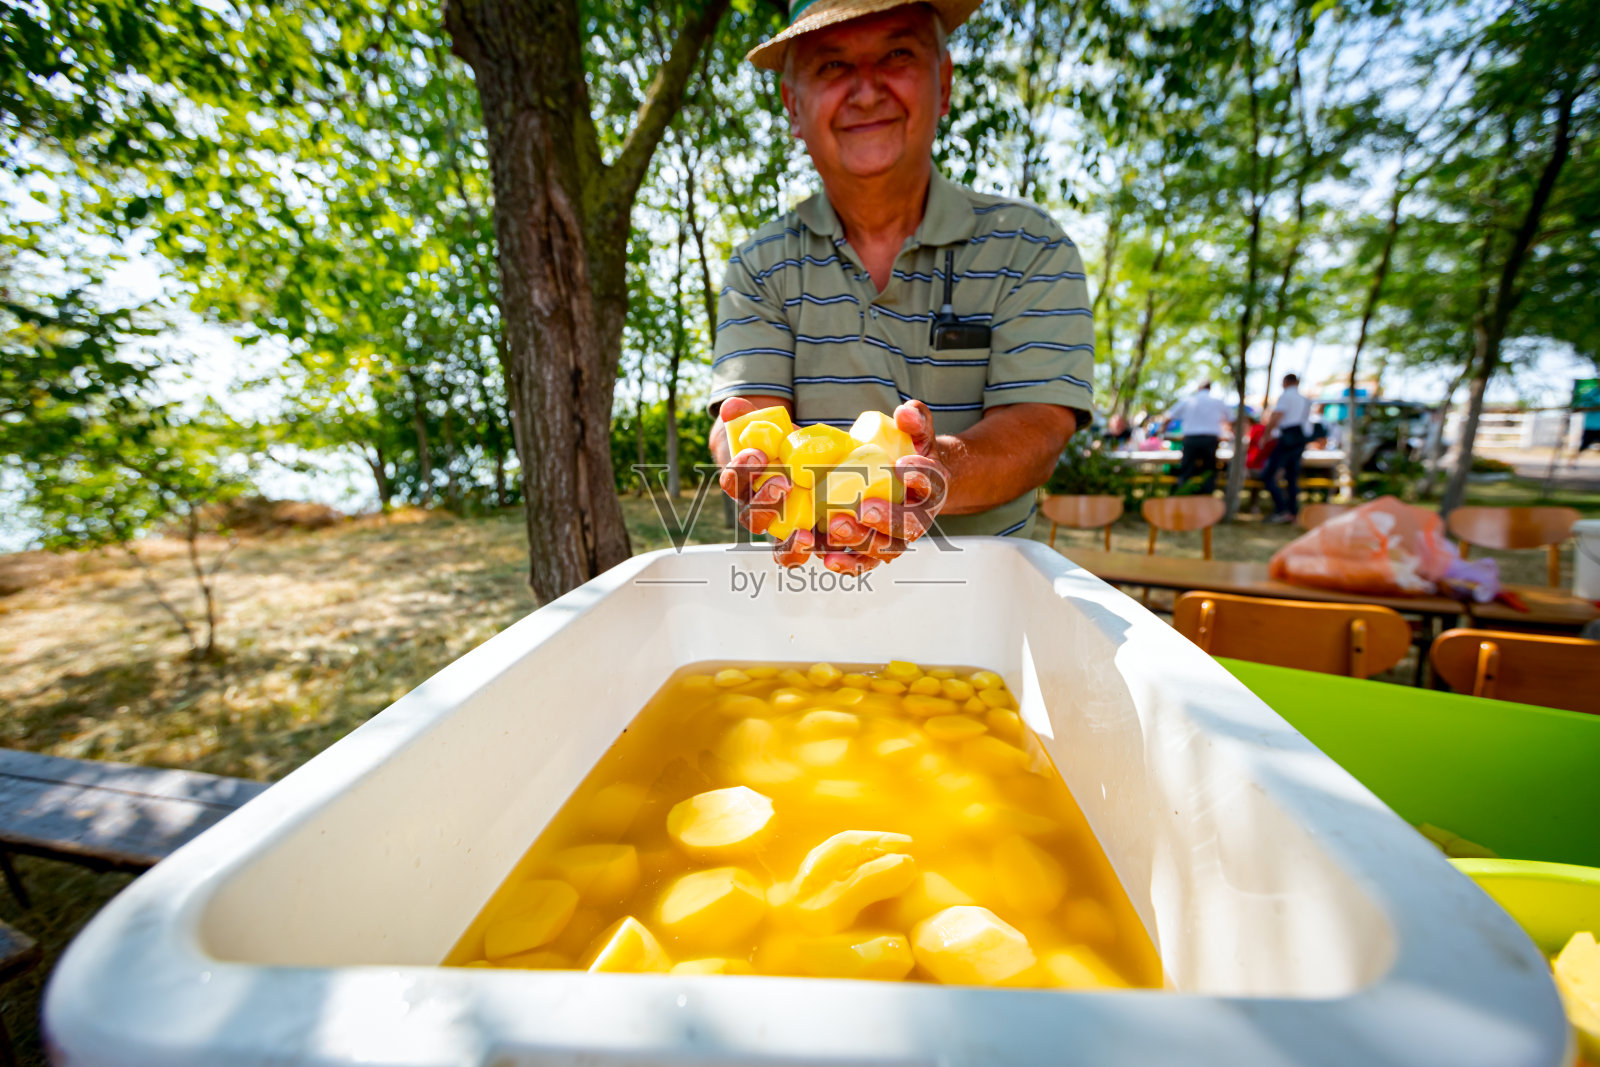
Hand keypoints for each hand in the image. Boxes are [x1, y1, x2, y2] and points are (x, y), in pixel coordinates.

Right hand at [716, 398, 817, 566]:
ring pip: (776, 543)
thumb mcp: (771, 429)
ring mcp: (781, 529)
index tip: (757, 454)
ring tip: (802, 532)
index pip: (733, 480)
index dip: (741, 470)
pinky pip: (796, 556)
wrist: (815, 465)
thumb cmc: (786, 447)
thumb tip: (732, 407)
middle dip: (764, 501)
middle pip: (751, 516)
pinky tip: (817, 547)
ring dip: (784, 540)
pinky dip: (800, 554)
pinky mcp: (805, 539)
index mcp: (746, 484)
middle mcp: (759, 511)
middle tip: (782, 483)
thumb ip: (750, 417)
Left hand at [823, 399, 949, 574]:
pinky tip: (828, 557)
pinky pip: (863, 562)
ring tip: (837, 527)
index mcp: (933, 487)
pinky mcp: (872, 548)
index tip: (902, 465)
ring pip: (885, 548)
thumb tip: (905, 412)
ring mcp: (896, 538)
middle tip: (865, 508)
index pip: (933, 483)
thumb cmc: (910, 455)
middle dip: (888, 519)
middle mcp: (918, 518)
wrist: (908, 483)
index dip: (920, 476)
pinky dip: (847, 563)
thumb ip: (915, 420)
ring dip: (862, 541)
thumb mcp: (918, 432)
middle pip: (909, 527)